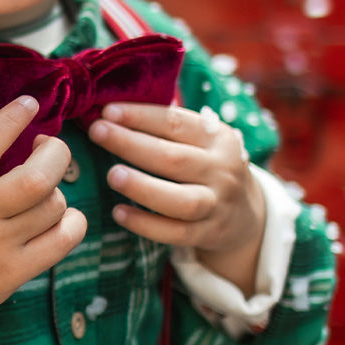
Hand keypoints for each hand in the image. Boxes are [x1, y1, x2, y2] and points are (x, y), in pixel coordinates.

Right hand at [0, 96, 86, 319]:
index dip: (10, 120)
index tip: (29, 103)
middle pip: (36, 180)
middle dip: (56, 153)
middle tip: (49, 148)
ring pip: (53, 206)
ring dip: (57, 191)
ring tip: (43, 192)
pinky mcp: (15, 272)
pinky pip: (64, 239)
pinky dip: (72, 222)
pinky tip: (59, 218)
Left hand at [88, 103, 264, 294]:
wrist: (246, 214)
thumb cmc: (206, 166)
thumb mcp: (201, 141)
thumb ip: (166, 128)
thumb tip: (110, 113)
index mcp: (218, 138)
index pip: (177, 123)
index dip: (141, 116)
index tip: (108, 111)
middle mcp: (222, 170)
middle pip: (174, 158)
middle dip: (131, 144)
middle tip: (98, 132)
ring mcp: (217, 204)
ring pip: (181, 200)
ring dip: (143, 187)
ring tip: (112, 175)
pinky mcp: (208, 234)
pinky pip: (176, 233)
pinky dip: (146, 225)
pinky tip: (118, 213)